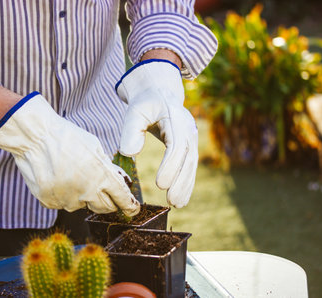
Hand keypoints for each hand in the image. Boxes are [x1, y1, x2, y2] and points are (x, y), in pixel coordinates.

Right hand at [0, 92, 139, 215]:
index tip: (132, 210)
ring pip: (80, 205)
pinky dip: (62, 194)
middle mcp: (86, 192)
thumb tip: (117, 180)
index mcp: (101, 177)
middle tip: (101, 189)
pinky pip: (61, 203)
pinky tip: (56, 177)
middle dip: (107, 201)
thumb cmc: (67, 137)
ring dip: (81, 196)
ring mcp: (66, 199)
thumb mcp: (95, 147)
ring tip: (70, 173)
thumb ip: (107, 167)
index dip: (129, 206)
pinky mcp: (49, 201)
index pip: (121, 199)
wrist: (35, 136)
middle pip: (104, 208)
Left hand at [116, 60, 197, 207]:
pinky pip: (189, 166)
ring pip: (191, 165)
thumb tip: (129, 153)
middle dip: (180, 181)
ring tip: (177, 204)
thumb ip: (130, 131)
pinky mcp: (188, 147)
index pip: (176, 146)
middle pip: (188, 158)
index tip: (160, 184)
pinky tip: (181, 198)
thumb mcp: (134, 111)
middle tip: (171, 201)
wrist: (159, 94)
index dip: (170, 166)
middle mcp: (188, 129)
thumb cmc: (145, 103)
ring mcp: (191, 138)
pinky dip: (186, 183)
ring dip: (185, 186)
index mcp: (176, 119)